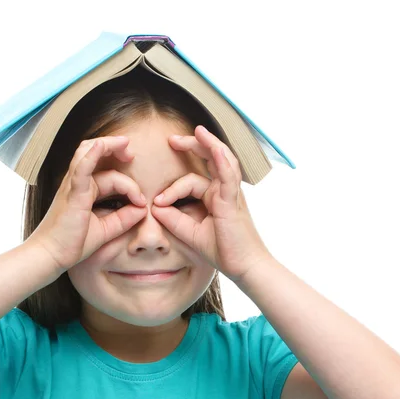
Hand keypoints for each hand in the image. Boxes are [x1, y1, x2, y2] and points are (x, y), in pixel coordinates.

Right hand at [28, 136, 146, 272]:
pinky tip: (101, 146)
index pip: (110, 176)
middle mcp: (78, 183)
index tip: (141, 202)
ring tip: (125, 144)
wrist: (51, 256)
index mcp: (85, 190)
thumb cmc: (72, 243)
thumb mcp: (105, 229)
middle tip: (131, 153)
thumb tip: (143, 209)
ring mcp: (73, 186)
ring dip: (107, 145)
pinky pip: (81, 168)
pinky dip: (91, 156)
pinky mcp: (72, 193)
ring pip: (87, 153)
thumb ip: (124, 218)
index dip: (130, 186)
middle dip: (115, 148)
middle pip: (95, 154)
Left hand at [150, 125, 272, 282]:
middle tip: (172, 139)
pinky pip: (228, 176)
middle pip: (211, 160)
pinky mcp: (234, 201)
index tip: (157, 202)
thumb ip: (174, 219)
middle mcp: (224, 191)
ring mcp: (231, 194)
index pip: (192, 182)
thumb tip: (154, 206)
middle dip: (194, 146)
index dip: (172, 189)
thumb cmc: (223, 251)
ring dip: (209, 144)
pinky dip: (221, 160)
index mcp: (215, 197)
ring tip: (197, 131)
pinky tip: (213, 148)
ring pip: (221, 161)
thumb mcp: (191, 233)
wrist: (245, 267)